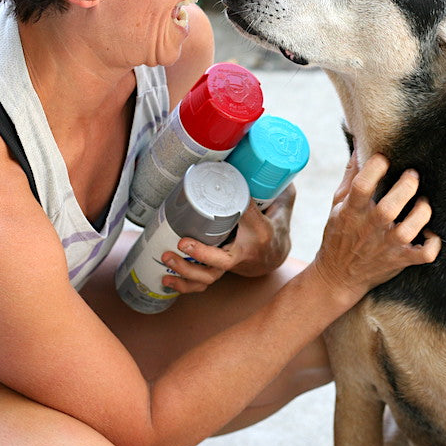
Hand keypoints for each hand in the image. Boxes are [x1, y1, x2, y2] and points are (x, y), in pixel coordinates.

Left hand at [159, 185, 295, 293]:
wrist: (274, 254)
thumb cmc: (272, 226)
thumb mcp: (280, 206)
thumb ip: (275, 186)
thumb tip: (270, 160)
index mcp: (259, 233)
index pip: (248, 221)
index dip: (235, 211)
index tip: (218, 207)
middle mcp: (243, 255)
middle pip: (221, 263)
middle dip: (199, 256)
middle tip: (181, 242)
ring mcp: (229, 267)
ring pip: (208, 277)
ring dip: (186, 272)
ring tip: (167, 258)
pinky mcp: (218, 272)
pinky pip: (201, 285)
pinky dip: (183, 285)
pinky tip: (166, 279)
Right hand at [312, 152, 440, 309]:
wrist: (338, 277)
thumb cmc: (339, 234)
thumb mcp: (337, 204)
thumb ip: (350, 176)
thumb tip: (360, 147)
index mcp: (351, 211)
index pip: (361, 186)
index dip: (374, 168)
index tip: (383, 157)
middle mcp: (370, 228)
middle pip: (390, 207)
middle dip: (406, 187)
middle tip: (412, 175)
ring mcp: (387, 246)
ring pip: (410, 229)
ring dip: (421, 212)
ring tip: (422, 202)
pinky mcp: (400, 260)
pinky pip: (424, 254)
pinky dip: (432, 244)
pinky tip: (429, 232)